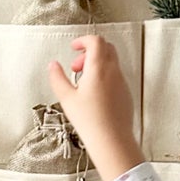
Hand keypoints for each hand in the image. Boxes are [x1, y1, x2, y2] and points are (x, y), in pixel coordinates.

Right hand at [47, 34, 143, 180]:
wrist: (112, 140)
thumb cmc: (91, 121)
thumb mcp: (66, 98)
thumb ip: (57, 77)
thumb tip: (53, 66)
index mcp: (99, 68)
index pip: (96, 41)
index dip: (83, 40)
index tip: (74, 46)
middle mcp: (114, 72)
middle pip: (106, 48)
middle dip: (90, 51)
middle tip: (77, 65)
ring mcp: (122, 82)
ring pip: (111, 62)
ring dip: (96, 64)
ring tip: (83, 82)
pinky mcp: (126, 93)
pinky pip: (116, 76)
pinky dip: (104, 76)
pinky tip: (94, 94)